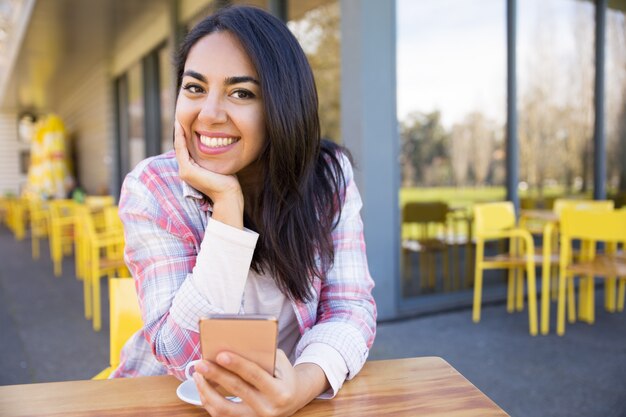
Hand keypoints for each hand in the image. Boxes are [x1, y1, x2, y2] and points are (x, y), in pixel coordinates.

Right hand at [174, 121, 243, 228]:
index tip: (187, 124)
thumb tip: (219, 145)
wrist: (228, 195)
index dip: (185, 137)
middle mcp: (185, 171)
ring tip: (178, 120)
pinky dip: (180, 138)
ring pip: (179, 147)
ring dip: (178, 133)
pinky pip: (181, 150)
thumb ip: (213, 157)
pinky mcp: (187, 171)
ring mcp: (184, 172)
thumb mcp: (218, 165)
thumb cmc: (228, 182)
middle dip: (180, 133)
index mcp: (192, 171)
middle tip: (179, 118)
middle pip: (180, 147)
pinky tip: (181, 127)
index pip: (186, 150)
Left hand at [192, 350, 328, 416]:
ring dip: (207, 391)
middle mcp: (267, 409)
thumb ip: (263, 355)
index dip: (238, 364)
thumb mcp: (280, 362)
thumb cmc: (283, 374)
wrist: (292, 398)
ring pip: (224, 409)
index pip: (255, 376)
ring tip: (197, 375)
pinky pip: (221, 415)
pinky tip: (202, 387)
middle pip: (237, 390)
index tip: (221, 355)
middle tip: (201, 363)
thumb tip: (235, 346)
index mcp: (279, 392)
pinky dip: (209, 400)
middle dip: (216, 375)